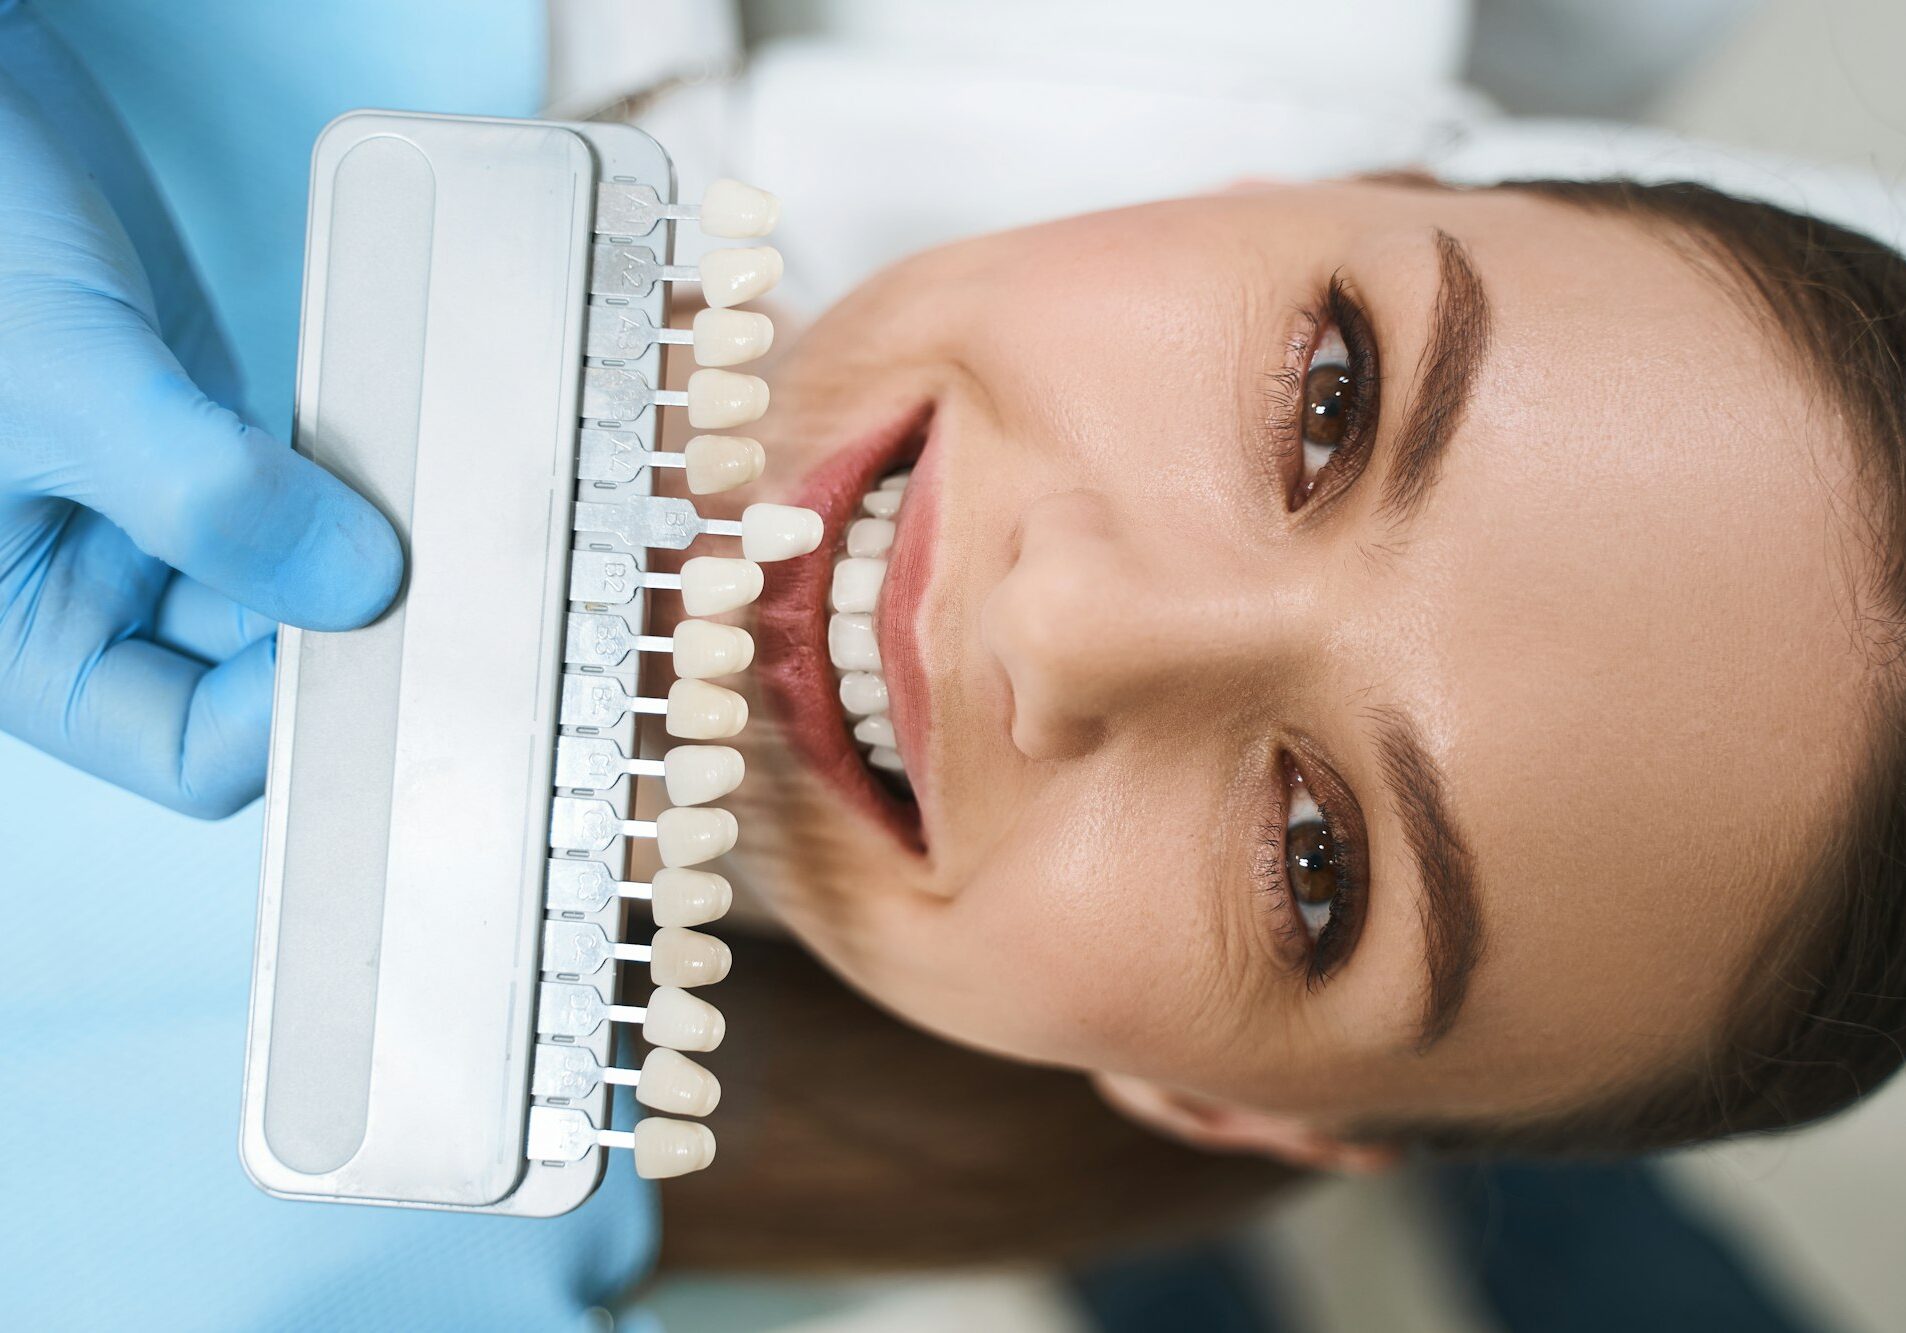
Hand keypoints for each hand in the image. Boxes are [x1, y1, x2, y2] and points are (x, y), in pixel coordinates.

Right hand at [0, 7, 401, 816]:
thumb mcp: (60, 384)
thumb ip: (202, 494)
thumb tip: (355, 582)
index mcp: (24, 632)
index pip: (187, 748)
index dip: (288, 720)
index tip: (377, 643)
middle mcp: (96, 589)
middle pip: (263, 677)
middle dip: (349, 633)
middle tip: (447, 585)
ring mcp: (162, 517)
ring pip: (300, 582)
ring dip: (369, 554)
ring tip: (442, 514)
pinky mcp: (213, 442)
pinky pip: (311, 494)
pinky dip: (363, 481)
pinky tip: (413, 451)